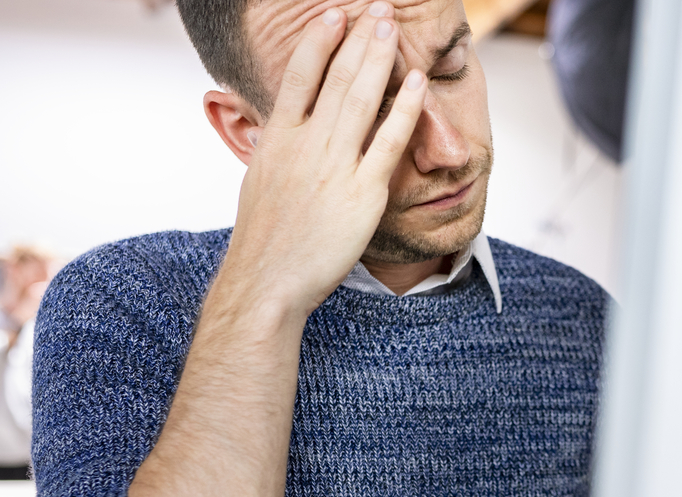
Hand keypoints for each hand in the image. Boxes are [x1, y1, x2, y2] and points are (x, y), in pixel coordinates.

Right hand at [220, 2, 427, 316]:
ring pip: (360, 99)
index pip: (299, 77)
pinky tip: (417, 81)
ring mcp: (335, 167)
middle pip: (335, 78)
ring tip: (391, 27)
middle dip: (358, 39)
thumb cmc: (266, 240)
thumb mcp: (259, 182)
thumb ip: (275, 150)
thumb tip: (281, 131)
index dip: (318, 42)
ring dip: (378, 58)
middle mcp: (305, 146)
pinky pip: (389, 141)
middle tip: (377, 9)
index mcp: (277, 140)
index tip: (334, 16)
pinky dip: (405, 107)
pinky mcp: (363, 193)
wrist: (268, 280)